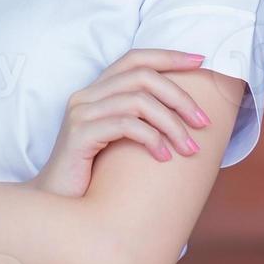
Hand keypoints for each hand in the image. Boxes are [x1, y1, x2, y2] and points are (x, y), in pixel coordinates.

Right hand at [33, 49, 212, 198]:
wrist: (58, 206)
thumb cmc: (94, 177)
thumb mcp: (120, 142)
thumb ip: (141, 121)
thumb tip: (188, 115)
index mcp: (96, 92)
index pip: (134, 59)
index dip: (169, 56)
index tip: (201, 61)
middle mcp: (85, 96)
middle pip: (142, 76)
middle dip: (179, 97)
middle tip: (204, 123)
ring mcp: (80, 113)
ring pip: (138, 101)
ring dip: (172, 124)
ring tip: (189, 149)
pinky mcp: (79, 135)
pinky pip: (125, 125)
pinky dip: (152, 139)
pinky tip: (164, 158)